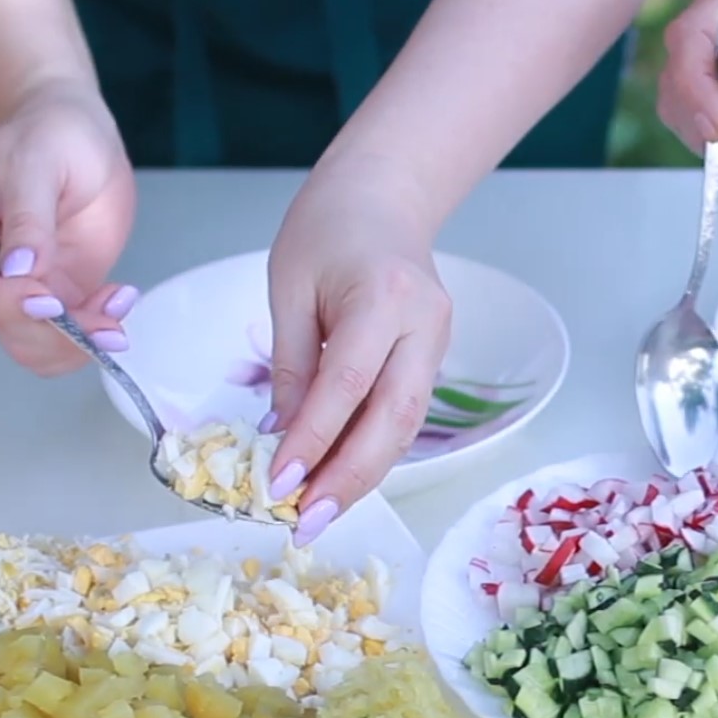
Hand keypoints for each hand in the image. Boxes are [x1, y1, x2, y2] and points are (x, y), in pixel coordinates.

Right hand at [0, 80, 139, 374]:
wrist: (80, 134)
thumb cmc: (48, 135)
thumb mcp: (34, 163)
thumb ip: (28, 216)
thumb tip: (19, 271)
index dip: (3, 304)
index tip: (48, 302)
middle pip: (4, 326)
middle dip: (55, 335)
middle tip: (107, 319)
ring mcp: (27, 286)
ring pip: (37, 343)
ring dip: (79, 343)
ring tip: (118, 310)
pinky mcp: (63, 291)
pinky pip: (70, 333)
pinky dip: (96, 332)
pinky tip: (121, 300)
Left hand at [262, 158, 452, 546]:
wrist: (384, 196)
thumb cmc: (327, 229)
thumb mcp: (289, 288)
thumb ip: (290, 364)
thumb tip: (281, 436)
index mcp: (383, 296)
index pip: (348, 383)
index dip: (316, 438)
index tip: (281, 481)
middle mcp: (423, 325)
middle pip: (392, 419)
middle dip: (350, 476)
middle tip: (308, 521)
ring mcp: (437, 344)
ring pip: (405, 427)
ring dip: (364, 475)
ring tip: (321, 513)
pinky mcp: (434, 358)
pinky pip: (404, 415)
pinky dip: (373, 451)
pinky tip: (341, 479)